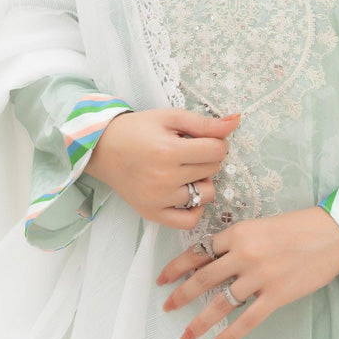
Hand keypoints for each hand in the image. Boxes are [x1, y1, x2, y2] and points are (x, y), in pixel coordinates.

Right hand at [86, 107, 240, 228]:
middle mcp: (164, 178)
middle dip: (206, 158)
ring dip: (203, 181)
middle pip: (212, 170)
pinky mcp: (152, 213)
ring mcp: (158, 199)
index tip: (201, 139)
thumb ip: (204, 123)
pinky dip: (195, 208)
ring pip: (207, 195)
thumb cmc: (137, 130)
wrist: (103, 148)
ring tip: (186, 171)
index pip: (217, 151)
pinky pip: (189, 221)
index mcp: (168, 151)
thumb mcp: (170, 117)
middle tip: (187, 152)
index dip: (215, 142)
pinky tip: (188, 194)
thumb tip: (236, 121)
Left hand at [157, 207, 338, 338]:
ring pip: (220, 304)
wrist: (334, 234)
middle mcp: (244, 254)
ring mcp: (260, 277)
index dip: (176, 267)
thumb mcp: (261, 227)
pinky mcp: (276, 296)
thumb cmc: (299, 228)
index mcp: (239, 233)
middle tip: (167, 308)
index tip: (162, 279)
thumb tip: (212, 263)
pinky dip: (227, 336)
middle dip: (181, 296)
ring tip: (185, 335)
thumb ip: (237, 243)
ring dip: (199, 322)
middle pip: (203, 279)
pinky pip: (246, 321)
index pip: (199, 252)